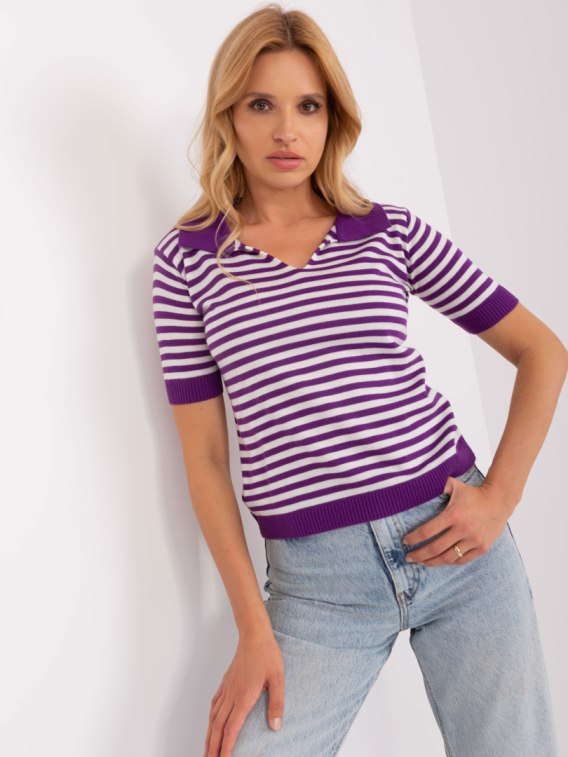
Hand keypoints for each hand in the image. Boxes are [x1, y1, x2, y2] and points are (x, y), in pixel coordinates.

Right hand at [204, 632, 284, 755]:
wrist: (255, 634)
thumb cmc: (267, 654)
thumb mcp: (279, 679)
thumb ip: (277, 703)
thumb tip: (275, 726)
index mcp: (244, 696)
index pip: (232, 728)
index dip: (227, 746)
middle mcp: (232, 695)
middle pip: (218, 726)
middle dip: (213, 746)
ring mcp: (227, 688)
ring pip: (214, 716)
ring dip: (209, 735)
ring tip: (207, 749)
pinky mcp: (227, 681)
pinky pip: (215, 702)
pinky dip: (211, 716)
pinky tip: (211, 722)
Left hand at [401, 475, 510, 565]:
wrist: (499, 501)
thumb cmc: (472, 493)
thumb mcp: (454, 485)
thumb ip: (437, 484)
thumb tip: (417, 483)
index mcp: (453, 515)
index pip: (427, 531)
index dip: (414, 538)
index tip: (405, 541)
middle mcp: (463, 529)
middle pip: (435, 548)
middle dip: (419, 555)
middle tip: (408, 557)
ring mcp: (474, 540)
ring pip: (448, 558)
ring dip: (432, 562)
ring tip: (421, 562)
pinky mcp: (482, 548)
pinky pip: (462, 560)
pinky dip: (449, 562)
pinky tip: (440, 561)